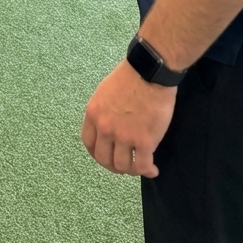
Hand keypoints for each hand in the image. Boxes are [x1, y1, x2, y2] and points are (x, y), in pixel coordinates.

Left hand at [81, 60, 175, 176]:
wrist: (149, 72)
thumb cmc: (130, 76)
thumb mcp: (104, 91)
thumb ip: (103, 111)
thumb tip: (107, 125)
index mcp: (93, 113)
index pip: (89, 143)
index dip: (97, 154)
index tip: (106, 157)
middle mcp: (105, 128)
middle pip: (104, 159)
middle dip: (114, 166)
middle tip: (125, 166)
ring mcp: (124, 136)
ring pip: (123, 166)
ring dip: (131, 170)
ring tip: (140, 166)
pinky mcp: (144, 141)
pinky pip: (143, 166)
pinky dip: (148, 171)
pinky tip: (153, 169)